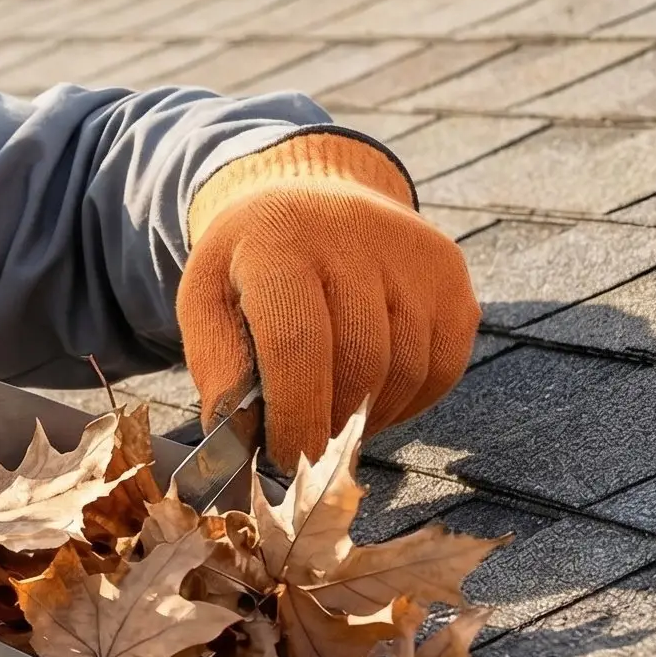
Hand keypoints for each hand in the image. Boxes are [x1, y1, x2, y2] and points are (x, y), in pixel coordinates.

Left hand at [176, 133, 477, 470]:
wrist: (308, 196)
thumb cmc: (248, 266)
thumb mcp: (206, 301)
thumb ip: (217, 367)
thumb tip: (236, 439)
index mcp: (278, 240)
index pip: (299, 343)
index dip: (296, 414)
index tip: (285, 460)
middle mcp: (353, 235)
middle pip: (359, 363)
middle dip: (331, 423)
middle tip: (306, 451)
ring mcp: (411, 252)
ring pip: (406, 371)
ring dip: (369, 416)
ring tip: (332, 420)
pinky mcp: (449, 273)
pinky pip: (443, 366)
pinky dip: (409, 401)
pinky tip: (370, 400)